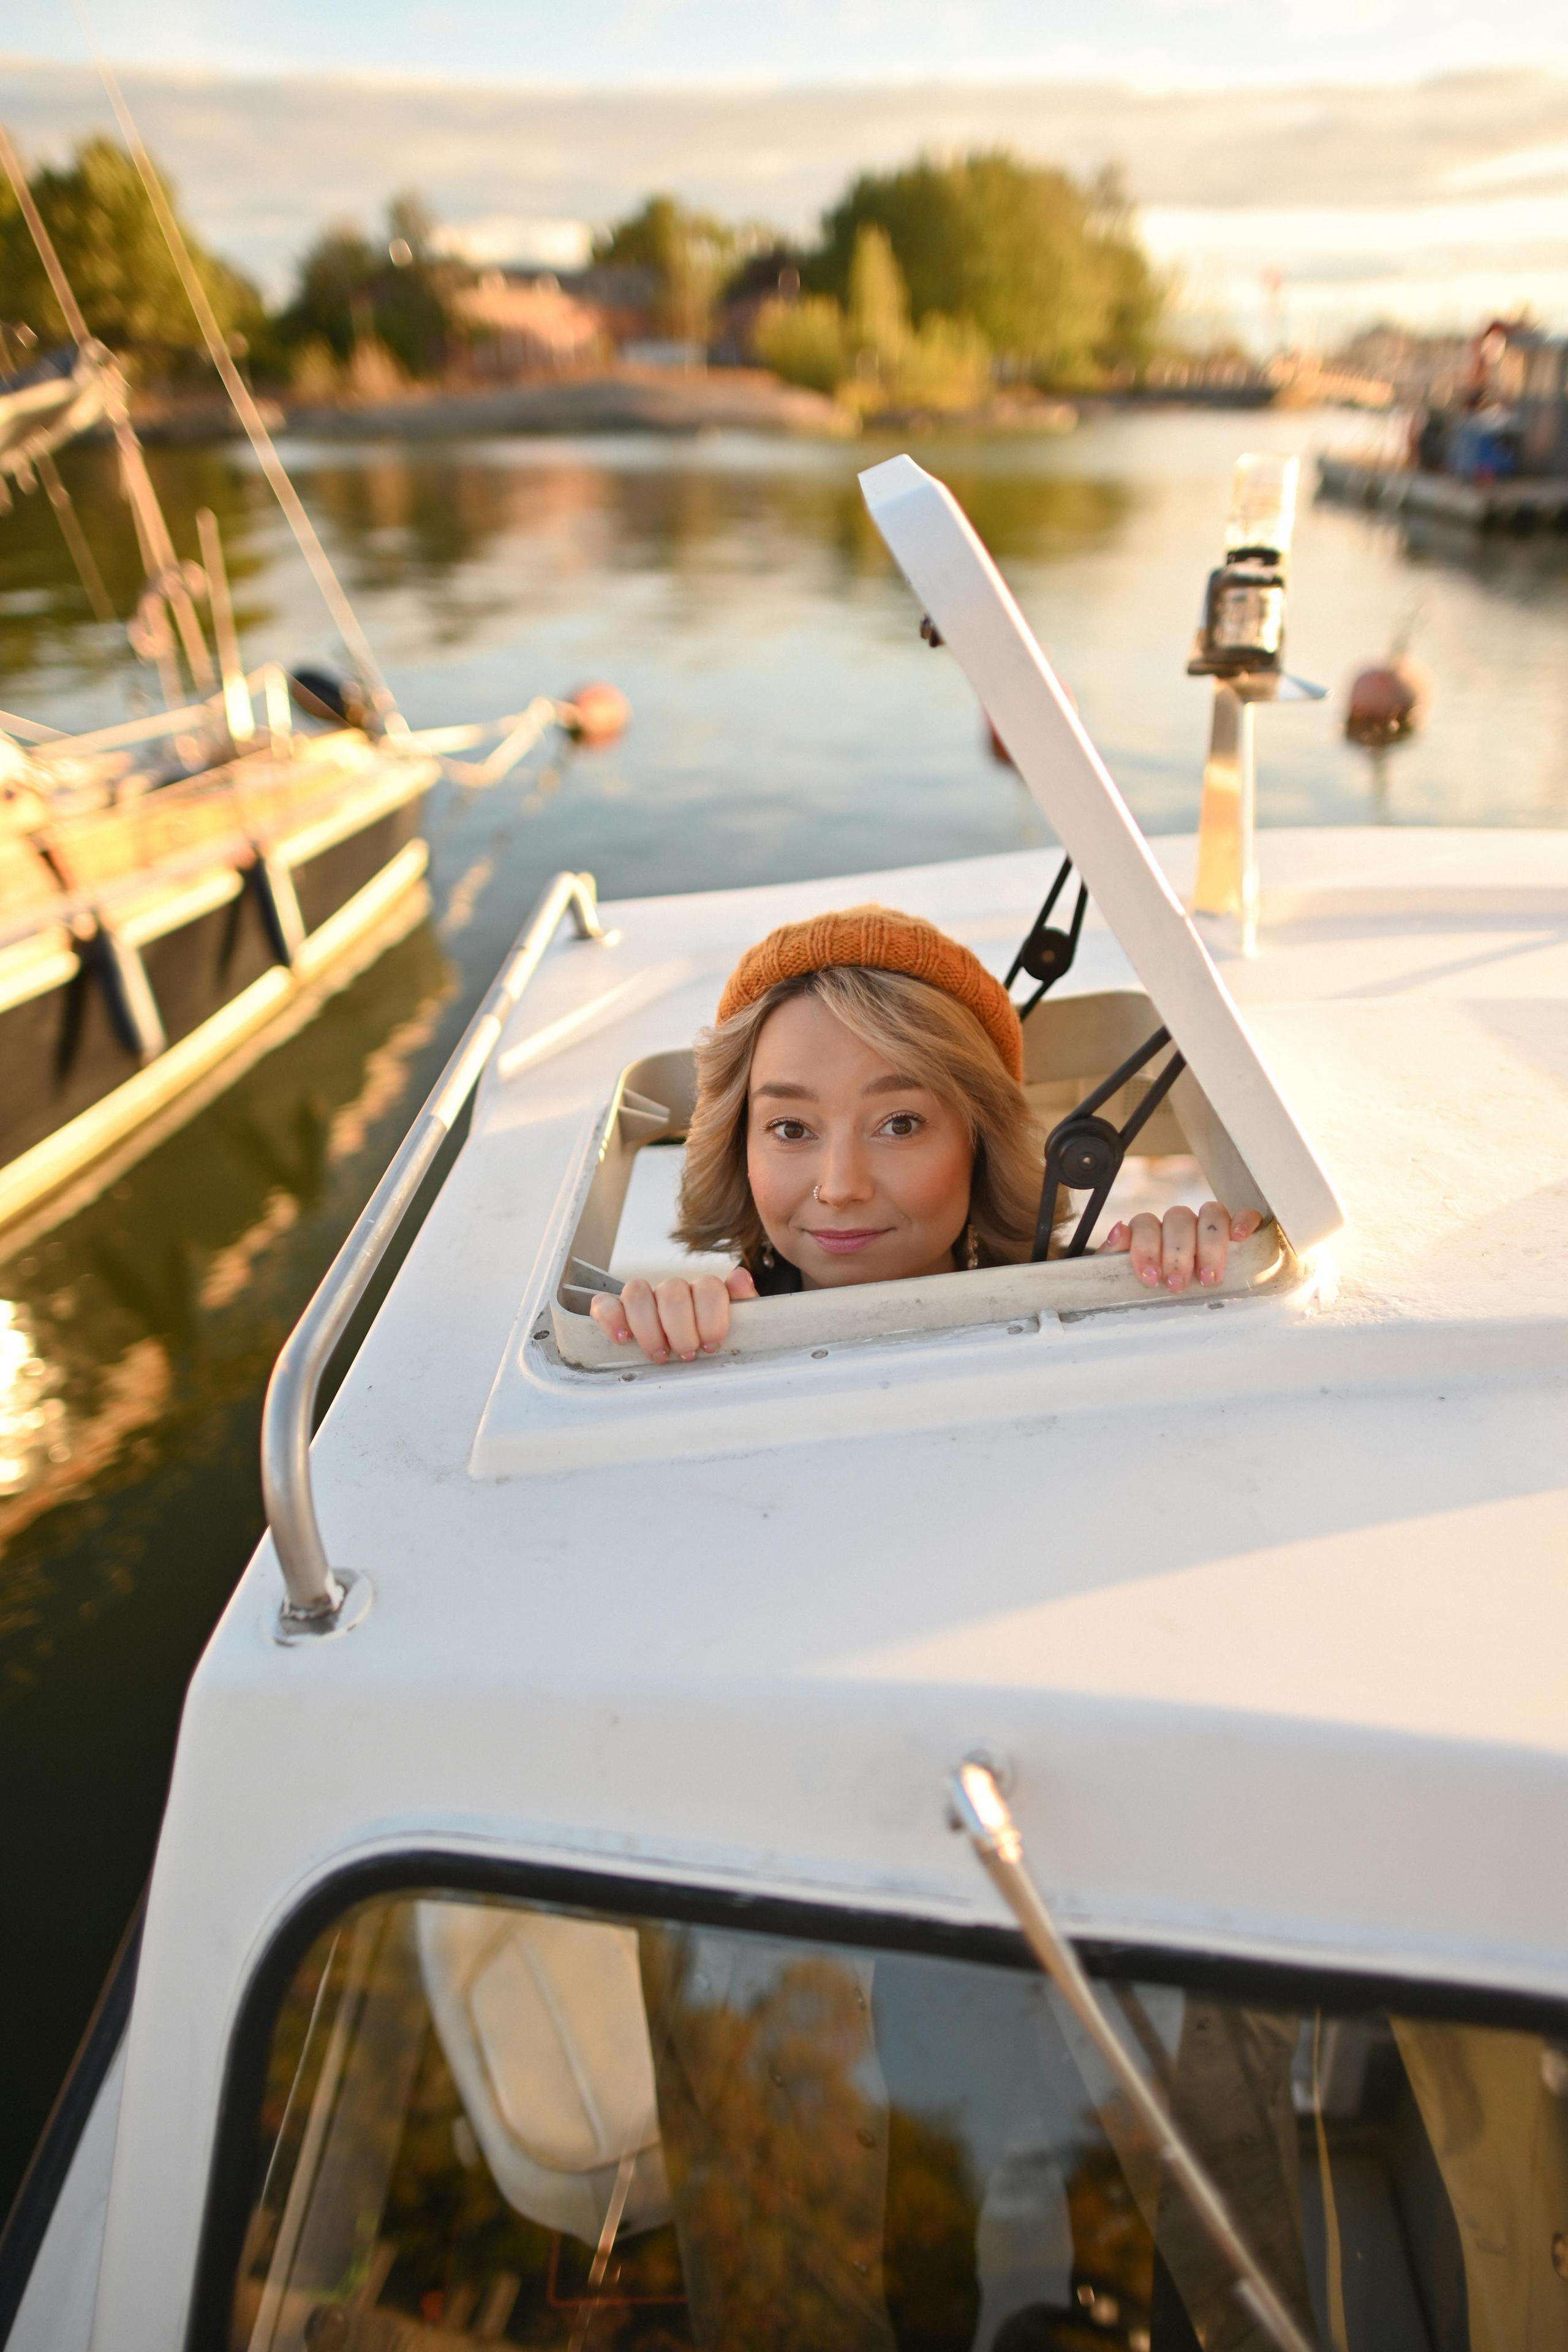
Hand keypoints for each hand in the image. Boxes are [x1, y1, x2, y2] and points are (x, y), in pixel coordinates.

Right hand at [589, 1266, 758, 1360]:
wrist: (689, 1356)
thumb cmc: (711, 1345)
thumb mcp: (737, 1329)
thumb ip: (744, 1303)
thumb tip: (740, 1278)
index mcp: (703, 1292)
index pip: (708, 1287)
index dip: (710, 1316)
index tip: (711, 1345)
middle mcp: (672, 1291)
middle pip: (672, 1290)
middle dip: (680, 1328)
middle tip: (686, 1354)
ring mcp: (644, 1299)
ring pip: (637, 1292)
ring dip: (648, 1327)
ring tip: (659, 1355)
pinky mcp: (615, 1311)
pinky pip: (604, 1303)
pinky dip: (611, 1318)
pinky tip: (623, 1339)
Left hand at [1099, 1203, 1261, 1291]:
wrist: (1172, 1302)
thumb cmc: (1150, 1290)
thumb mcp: (1125, 1277)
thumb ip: (1116, 1254)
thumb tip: (1119, 1230)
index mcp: (1151, 1231)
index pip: (1146, 1223)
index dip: (1146, 1248)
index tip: (1149, 1278)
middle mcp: (1180, 1224)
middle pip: (1179, 1219)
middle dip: (1177, 1254)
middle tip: (1176, 1285)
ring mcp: (1208, 1226)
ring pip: (1211, 1214)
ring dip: (1209, 1246)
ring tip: (1208, 1278)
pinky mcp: (1237, 1232)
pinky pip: (1245, 1214)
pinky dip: (1244, 1222)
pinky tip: (1240, 1238)